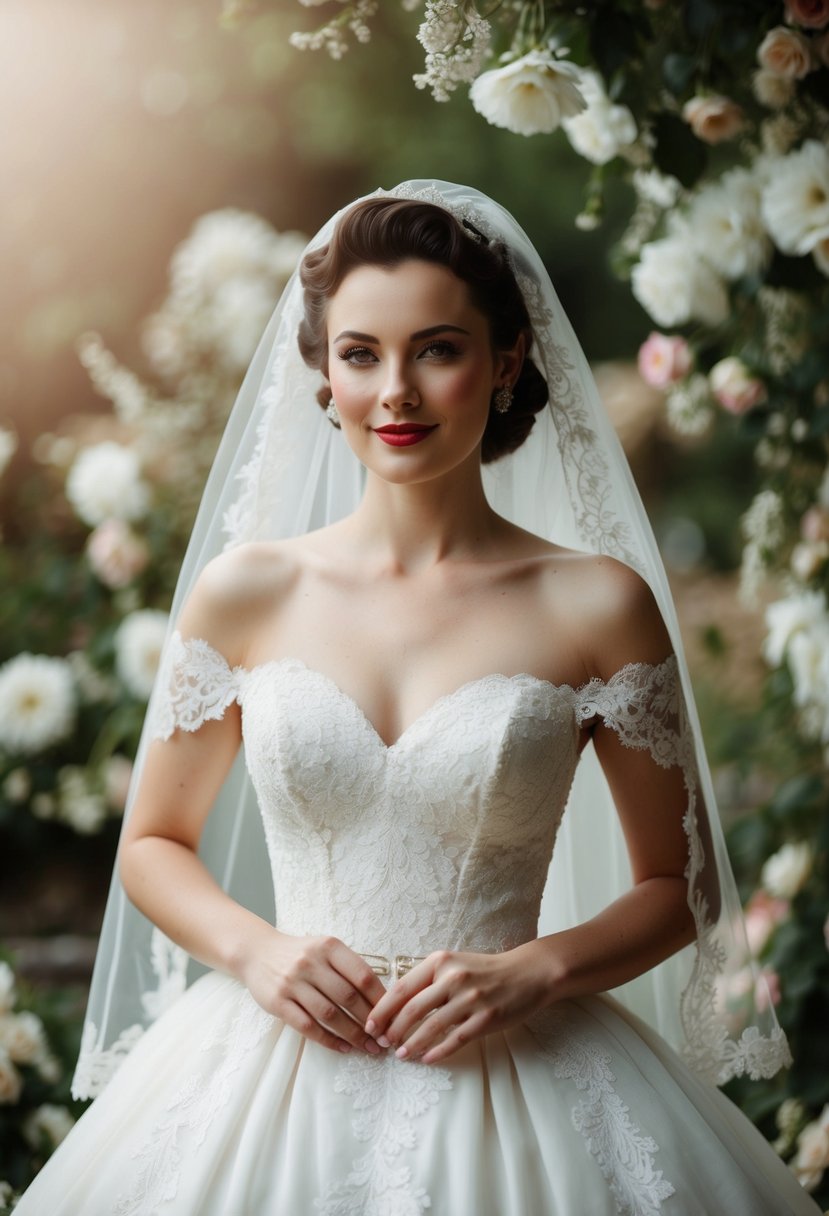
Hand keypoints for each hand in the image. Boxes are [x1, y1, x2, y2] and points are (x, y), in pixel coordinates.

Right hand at [238, 927, 387, 1054]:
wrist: (257, 953)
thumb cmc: (300, 954)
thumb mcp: (325, 949)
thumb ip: (348, 967)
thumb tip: (382, 998)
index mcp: (329, 946)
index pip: (362, 974)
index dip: (379, 998)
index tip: (392, 1015)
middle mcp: (311, 962)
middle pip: (347, 997)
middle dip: (369, 1021)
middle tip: (384, 1039)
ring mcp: (293, 983)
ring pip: (329, 1015)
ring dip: (352, 1034)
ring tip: (368, 1047)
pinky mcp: (278, 1003)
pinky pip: (308, 1027)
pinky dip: (328, 1040)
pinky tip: (344, 1048)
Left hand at [364, 941, 550, 1065]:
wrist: (527, 974)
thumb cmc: (485, 971)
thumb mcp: (454, 964)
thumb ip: (428, 978)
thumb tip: (395, 1002)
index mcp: (441, 961)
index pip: (402, 987)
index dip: (382, 1009)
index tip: (370, 1024)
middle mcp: (454, 978)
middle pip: (412, 1009)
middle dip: (392, 1029)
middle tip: (382, 1043)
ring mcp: (471, 999)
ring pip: (431, 1027)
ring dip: (412, 1044)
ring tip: (400, 1055)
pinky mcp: (485, 1019)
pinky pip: (455, 1039)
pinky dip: (438, 1052)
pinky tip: (426, 1059)